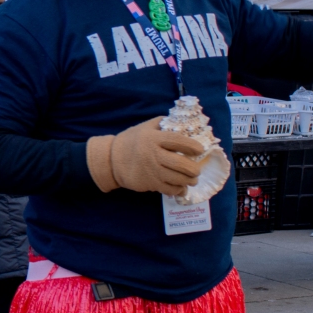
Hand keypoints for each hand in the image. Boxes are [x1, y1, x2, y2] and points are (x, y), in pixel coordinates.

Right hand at [88, 116, 204, 195]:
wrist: (112, 160)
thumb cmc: (131, 141)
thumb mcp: (145, 127)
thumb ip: (163, 124)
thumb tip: (182, 123)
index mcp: (154, 138)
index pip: (178, 141)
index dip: (192, 146)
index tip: (200, 149)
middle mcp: (154, 155)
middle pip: (181, 164)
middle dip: (194, 169)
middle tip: (197, 170)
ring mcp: (152, 171)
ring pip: (178, 179)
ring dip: (189, 180)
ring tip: (192, 179)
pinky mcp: (150, 183)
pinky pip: (170, 189)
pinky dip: (179, 189)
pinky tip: (181, 186)